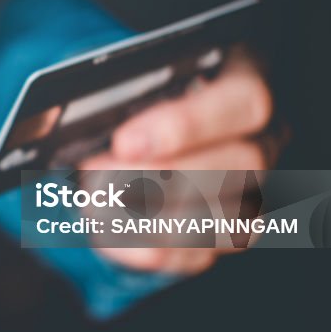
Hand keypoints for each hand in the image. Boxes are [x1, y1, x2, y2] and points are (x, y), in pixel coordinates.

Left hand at [80, 50, 274, 273]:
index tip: (125, 143)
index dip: (186, 125)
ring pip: (225, 219)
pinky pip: (200, 254)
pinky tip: (106, 233)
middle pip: (239, 166)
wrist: (148, 130)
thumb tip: (65, 116)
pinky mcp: (232, 234)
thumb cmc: (144, 94)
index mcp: (247, 82)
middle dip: (159, 178)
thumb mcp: (135, 78)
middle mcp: (265, 139)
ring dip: (151, 220)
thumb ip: (120, 91)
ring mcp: (256, 191)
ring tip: (93, 205)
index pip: (243, 103)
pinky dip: (147, 249)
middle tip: (96, 178)